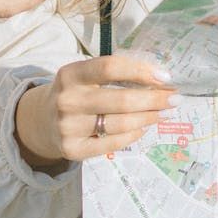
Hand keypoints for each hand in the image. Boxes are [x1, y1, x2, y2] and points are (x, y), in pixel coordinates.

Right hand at [15, 55, 179, 167]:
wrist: (42, 121)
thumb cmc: (75, 92)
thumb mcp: (84, 76)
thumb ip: (113, 74)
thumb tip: (159, 78)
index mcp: (70, 74)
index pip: (110, 68)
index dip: (140, 71)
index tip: (165, 77)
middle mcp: (67, 100)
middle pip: (121, 100)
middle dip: (154, 100)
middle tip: (174, 99)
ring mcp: (68, 126)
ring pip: (121, 124)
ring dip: (148, 118)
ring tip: (162, 113)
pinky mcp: (73, 149)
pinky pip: (113, 143)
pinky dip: (133, 135)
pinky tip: (143, 128)